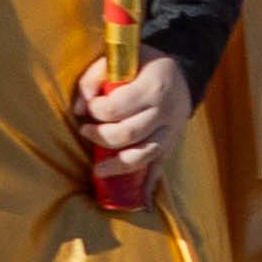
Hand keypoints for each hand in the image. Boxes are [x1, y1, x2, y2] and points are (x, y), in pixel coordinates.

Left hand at [76, 52, 195, 190]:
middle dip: (100, 137)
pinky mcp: (172, 144)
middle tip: (85, 131)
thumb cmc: (143, 66)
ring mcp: (172, 130)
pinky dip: (149, 187)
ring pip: (144, 155)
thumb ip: (96, 77)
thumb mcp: (122, 58)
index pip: (117, 107)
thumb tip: (79, 108)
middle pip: (128, 134)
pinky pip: (161, 168)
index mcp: (154, 85)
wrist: (182, 74)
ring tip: (97, 169)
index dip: (95, 110)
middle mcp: (166, 110)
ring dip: (118, 165)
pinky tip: (140, 203)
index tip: (85, 109)